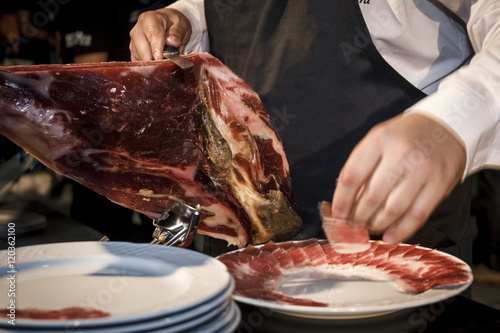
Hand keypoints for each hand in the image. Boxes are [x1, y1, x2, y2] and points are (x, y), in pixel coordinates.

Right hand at [129, 8, 191, 60]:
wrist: (167, 24)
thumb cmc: (173, 23)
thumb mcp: (181, 24)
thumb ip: (178, 32)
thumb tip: (172, 42)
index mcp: (148, 19)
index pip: (152, 36)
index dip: (157, 49)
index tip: (160, 59)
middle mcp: (137, 31)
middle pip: (144, 51)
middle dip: (157, 60)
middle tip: (170, 61)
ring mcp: (133, 43)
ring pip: (143, 60)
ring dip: (156, 63)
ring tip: (166, 56)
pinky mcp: (133, 54)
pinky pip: (142, 65)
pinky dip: (152, 66)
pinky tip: (159, 60)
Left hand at [330, 112, 465, 242]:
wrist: (445, 127)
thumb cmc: (403, 138)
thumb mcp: (378, 142)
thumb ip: (361, 169)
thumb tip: (345, 205)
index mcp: (379, 139)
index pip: (352, 176)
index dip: (341, 200)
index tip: (338, 214)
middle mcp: (401, 153)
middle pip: (372, 196)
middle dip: (358, 216)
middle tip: (354, 224)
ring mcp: (423, 169)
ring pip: (393, 209)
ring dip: (377, 224)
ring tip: (370, 226)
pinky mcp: (440, 183)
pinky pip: (416, 215)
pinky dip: (400, 230)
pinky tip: (389, 236)